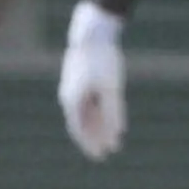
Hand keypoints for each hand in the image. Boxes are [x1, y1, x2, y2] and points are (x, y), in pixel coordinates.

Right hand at [58, 0, 126, 160]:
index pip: (80, 130)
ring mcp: (74, 89)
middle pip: (83, 124)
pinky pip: (88, 103)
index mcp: (73, 100)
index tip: (101, 155)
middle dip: (95, 139)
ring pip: (86, 114)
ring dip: (97, 127)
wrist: (94, 33)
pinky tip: (109, 118)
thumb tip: (118, 133)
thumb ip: (114, 111)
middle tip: (107, 152)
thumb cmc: (103, 60)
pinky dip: (98, 114)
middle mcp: (70, 97)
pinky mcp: (81, 81)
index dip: (90, 144)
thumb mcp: (112, 87)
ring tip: (111, 138)